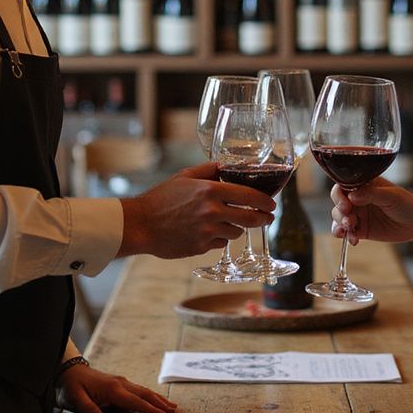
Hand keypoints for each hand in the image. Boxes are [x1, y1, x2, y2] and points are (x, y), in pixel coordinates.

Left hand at [57, 362, 176, 412]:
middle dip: (160, 402)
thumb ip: (87, 409)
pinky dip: (149, 395)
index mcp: (112, 389)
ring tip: (171, 406)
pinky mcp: (119, 383)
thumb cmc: (71, 387)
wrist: (68, 370)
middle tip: (174, 411)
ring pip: (143, 391)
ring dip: (158, 398)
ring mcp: (121, 382)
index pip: (134, 401)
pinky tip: (155, 399)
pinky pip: (138, 390)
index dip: (149, 409)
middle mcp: (120, 383)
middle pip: (144, 394)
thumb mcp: (74, 399)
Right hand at [119, 163, 274, 258]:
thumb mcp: (185, 176)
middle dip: (263, 218)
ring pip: (236, 233)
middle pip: (250, 218)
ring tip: (226, 222)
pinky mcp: (201, 247)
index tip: (272, 204)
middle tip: (267, 218)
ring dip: (236, 228)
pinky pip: (220, 243)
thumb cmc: (160, 198)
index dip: (265, 201)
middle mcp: (212, 211)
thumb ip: (209, 170)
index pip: (249, 195)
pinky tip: (207, 232)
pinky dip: (219, 238)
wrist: (140, 225)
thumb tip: (227, 165)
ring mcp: (207, 231)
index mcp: (210, 190)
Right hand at [330, 177, 412, 246]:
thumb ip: (372, 194)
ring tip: (350, 229)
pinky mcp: (360, 229)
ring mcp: (358, 214)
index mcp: (363, 185)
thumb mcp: (392, 196)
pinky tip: (353, 240)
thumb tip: (352, 196)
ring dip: (340, 224)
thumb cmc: (406, 204)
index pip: (343, 185)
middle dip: (339, 211)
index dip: (339, 195)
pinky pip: (346, 232)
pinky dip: (345, 236)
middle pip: (338, 202)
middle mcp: (357, 198)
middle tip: (348, 219)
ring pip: (338, 217)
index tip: (346, 205)